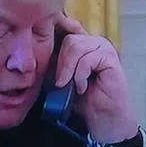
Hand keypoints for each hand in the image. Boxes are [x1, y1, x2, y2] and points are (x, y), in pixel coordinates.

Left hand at [52, 14, 138, 144]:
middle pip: (69, 38)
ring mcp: (104, 48)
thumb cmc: (82, 99)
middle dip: (60, 62)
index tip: (43, 49)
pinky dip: (80, 76)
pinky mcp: (111, 59)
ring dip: (68, 69)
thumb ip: (53, 62)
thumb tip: (34, 49)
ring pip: (76, 46)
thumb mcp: (61, 77)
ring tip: (70, 85)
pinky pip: (87, 59)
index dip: (54, 35)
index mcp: (82, 43)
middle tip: (60, 81)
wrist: (102, 119)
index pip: (66, 27)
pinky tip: (82, 87)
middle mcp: (94, 42)